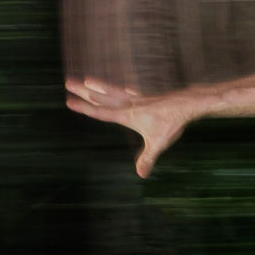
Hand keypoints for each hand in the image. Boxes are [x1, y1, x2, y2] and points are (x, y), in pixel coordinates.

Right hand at [65, 76, 190, 177]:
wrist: (186, 104)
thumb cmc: (171, 123)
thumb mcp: (158, 143)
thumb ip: (147, 158)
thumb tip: (141, 174)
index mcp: (127, 115)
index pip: (101, 112)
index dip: (84, 108)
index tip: (68, 101)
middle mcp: (129, 104)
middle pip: (102, 97)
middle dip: (84, 92)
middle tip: (68, 82)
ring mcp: (137, 98)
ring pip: (113, 91)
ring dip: (99, 86)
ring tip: (87, 80)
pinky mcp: (147, 96)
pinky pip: (129, 91)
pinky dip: (121, 88)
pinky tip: (121, 87)